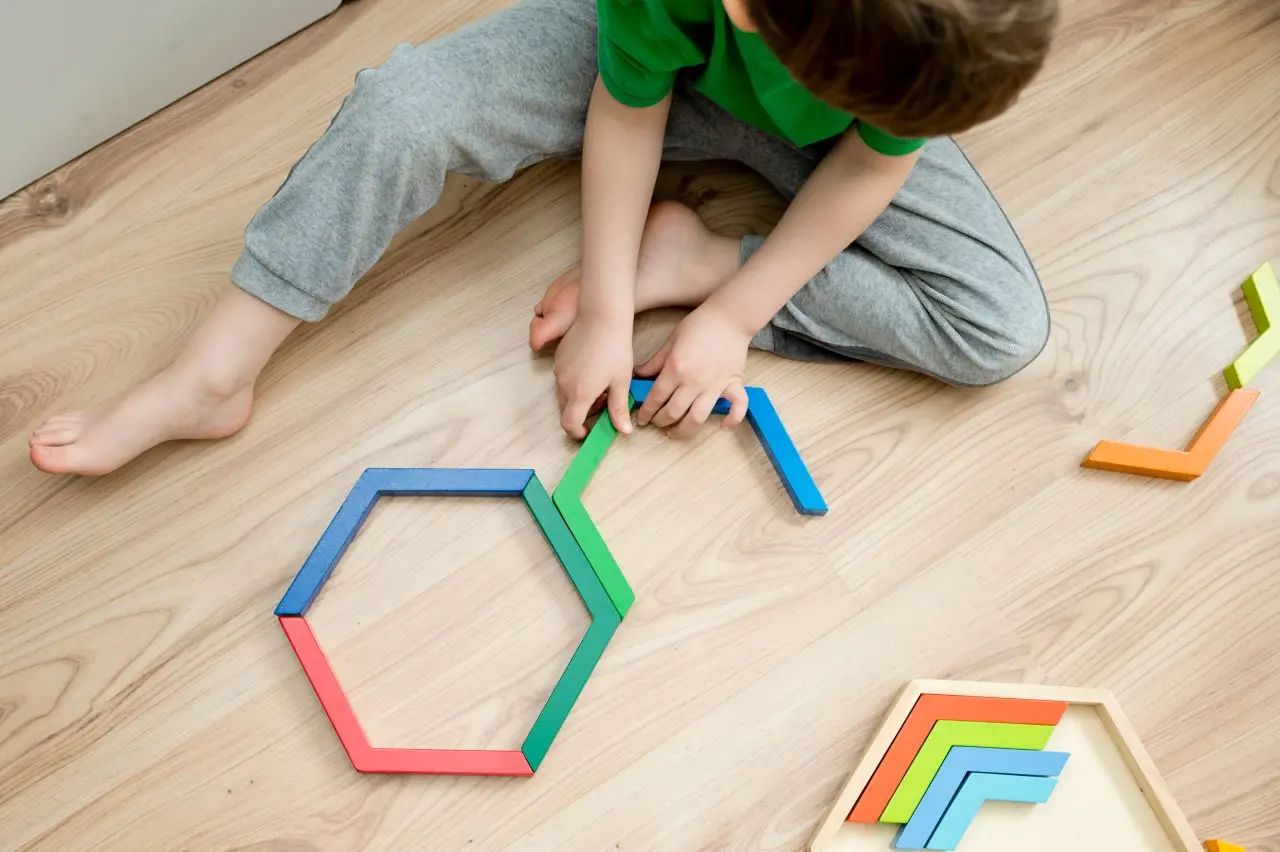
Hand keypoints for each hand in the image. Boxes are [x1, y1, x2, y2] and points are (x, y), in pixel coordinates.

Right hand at [553, 312, 635, 438]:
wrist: (602, 316)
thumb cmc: (615, 348)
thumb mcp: (621, 382)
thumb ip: (619, 409)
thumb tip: (623, 430)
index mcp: (580, 393)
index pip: (569, 424)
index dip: (577, 432)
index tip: (588, 431)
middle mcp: (564, 383)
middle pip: (566, 410)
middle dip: (581, 413)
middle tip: (603, 403)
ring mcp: (559, 369)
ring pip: (564, 393)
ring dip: (578, 396)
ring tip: (602, 383)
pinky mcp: (559, 357)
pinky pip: (563, 377)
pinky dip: (574, 382)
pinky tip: (593, 369)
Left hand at [634, 304, 750, 438]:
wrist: (729, 316)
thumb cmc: (699, 325)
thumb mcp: (671, 340)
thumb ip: (655, 362)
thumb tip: (637, 375)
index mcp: (676, 369)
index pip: (656, 398)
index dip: (646, 412)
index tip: (641, 419)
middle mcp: (694, 381)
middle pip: (674, 412)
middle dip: (660, 421)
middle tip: (656, 423)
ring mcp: (715, 385)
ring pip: (698, 418)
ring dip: (684, 430)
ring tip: (676, 432)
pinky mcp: (733, 384)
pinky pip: (736, 407)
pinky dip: (732, 419)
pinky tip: (723, 426)